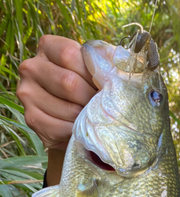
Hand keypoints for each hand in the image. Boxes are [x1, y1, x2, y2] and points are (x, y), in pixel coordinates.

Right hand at [17, 35, 96, 149]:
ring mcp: (27, 94)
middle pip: (68, 82)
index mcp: (47, 47)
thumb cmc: (89, 87)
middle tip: (105, 106)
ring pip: (67, 108)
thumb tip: (119, 62)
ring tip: (96, 117)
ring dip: (87, 117)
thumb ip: (104, 62)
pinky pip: (60, 129)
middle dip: (92, 98)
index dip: (92, 73)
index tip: (107, 85)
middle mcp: (31, 67)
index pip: (69, 54)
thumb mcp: (97, 69)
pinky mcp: (31, 119)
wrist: (76, 117)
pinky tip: (83, 129)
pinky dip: (77, 132)